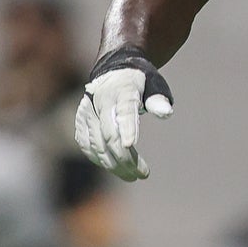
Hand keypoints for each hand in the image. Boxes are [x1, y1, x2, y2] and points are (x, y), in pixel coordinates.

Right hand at [73, 46, 173, 181]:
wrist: (113, 70)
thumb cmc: (139, 82)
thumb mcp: (154, 85)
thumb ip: (158, 100)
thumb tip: (166, 113)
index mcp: (122, 89)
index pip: (124, 111)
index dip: (127, 128)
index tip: (131, 145)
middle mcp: (100, 100)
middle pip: (110, 134)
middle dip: (125, 158)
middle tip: (142, 174)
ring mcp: (87, 111)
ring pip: (97, 144)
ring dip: (113, 164)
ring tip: (132, 176)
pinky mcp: (80, 120)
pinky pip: (87, 144)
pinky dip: (99, 158)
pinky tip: (114, 167)